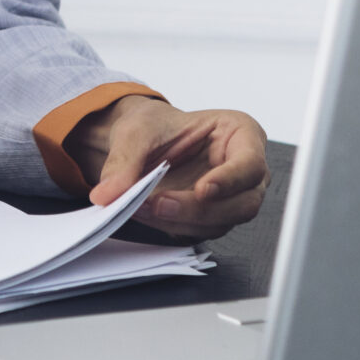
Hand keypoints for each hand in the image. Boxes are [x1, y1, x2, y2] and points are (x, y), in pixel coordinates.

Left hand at [68, 95, 268, 238]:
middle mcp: (245, 170)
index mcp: (241, 135)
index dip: (231, 180)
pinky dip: (172, 226)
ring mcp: (232, 198)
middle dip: (199, 209)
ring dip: (181, 221)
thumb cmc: (157, 127)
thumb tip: (109, 193)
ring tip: (143, 207)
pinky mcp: (212, 219)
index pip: (251, 164)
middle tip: (161, 204)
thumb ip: (125, 160)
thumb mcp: (137, 131)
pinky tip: (148, 214)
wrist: (146, 143)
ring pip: (220, 223)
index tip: (203, 189)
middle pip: (242, 202)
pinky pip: (199, 232)